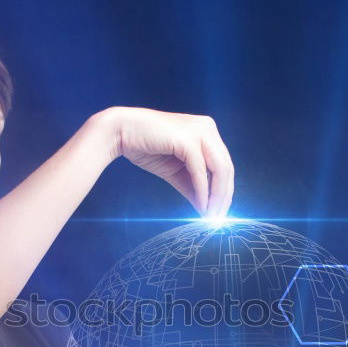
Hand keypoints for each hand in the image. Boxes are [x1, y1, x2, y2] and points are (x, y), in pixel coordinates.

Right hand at [100, 106, 234, 217]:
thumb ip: (192, 187)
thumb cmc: (146, 147)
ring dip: (216, 196)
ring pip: (219, 169)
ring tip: (211, 215)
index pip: (224, 164)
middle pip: (227, 167)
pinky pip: (200, 171)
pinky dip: (202, 191)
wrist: (121, 132)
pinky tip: (200, 206)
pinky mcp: (188, 139)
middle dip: (224, 196)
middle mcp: (207, 128)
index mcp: (207, 131)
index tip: (219, 212)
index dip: (224, 191)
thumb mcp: (175, 171)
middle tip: (218, 219)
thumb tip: (206, 209)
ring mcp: (199, 131)